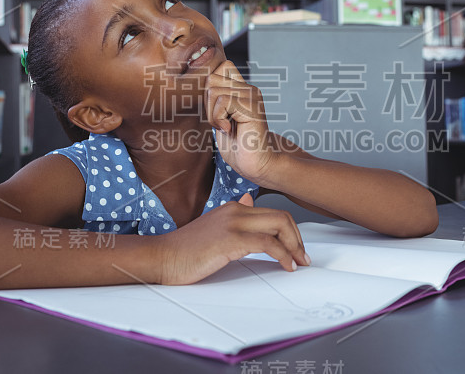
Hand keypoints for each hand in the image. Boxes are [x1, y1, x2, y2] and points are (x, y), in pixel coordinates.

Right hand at [158, 193, 309, 284]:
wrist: (161, 257)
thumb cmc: (185, 249)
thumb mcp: (213, 227)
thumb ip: (234, 216)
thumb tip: (249, 200)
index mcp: (233, 207)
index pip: (273, 213)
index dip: (290, 232)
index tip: (296, 249)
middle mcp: (236, 210)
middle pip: (282, 217)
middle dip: (298, 238)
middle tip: (302, 257)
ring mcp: (234, 223)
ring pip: (280, 226)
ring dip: (295, 246)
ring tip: (298, 263)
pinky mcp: (231, 239)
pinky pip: (268, 243)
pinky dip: (283, 255)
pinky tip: (286, 266)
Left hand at [205, 60, 277, 183]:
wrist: (255, 164)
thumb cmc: (237, 146)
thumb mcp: (218, 117)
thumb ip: (213, 98)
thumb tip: (195, 83)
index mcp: (241, 88)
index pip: (219, 66)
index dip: (208, 88)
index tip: (215, 112)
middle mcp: (248, 88)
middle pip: (211, 78)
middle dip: (207, 104)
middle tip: (221, 122)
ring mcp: (252, 95)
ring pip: (213, 90)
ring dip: (213, 115)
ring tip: (226, 128)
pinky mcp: (252, 105)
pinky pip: (222, 101)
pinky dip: (218, 119)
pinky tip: (230, 130)